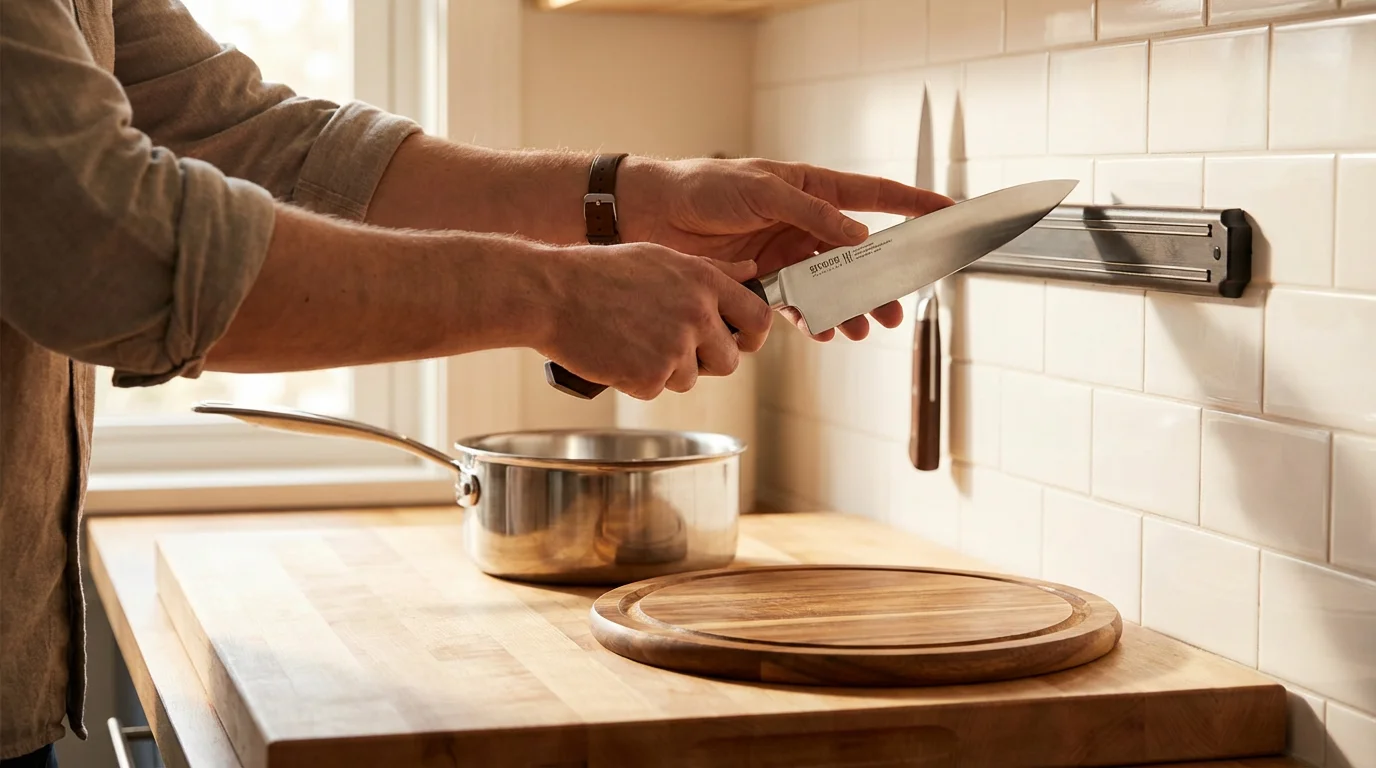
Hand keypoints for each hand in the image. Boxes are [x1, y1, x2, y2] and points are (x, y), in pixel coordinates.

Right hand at [536, 242, 771, 399]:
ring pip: (690, 379)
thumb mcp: (661, 257)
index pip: (758, 318)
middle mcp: (696, 315)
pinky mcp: (650, 377)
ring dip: (667, 371)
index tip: (738, 340)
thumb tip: (750, 269)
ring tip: (634, 343)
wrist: (551, 294)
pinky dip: (638, 381)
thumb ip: (712, 268)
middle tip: (673, 348)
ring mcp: (674, 348)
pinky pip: (657, 390)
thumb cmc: (599, 272)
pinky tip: (618, 355)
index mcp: (703, 282)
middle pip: (730, 361)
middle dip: (707, 362)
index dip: (752, 336)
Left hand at [617, 157, 953, 340]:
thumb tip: (858, 237)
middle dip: (880, 282)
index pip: (874, 195)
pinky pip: (798, 305)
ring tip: (864, 328)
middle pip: (858, 256)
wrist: (652, 214)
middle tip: (895, 307)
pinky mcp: (763, 283)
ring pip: (831, 287)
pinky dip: (813, 320)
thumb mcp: (762, 190)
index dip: (913, 203)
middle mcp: (805, 223)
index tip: (950, 211)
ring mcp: (786, 255)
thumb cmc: (703, 187)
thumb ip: (812, 215)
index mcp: (811, 189)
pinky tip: (825, 331)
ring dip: (849, 308)